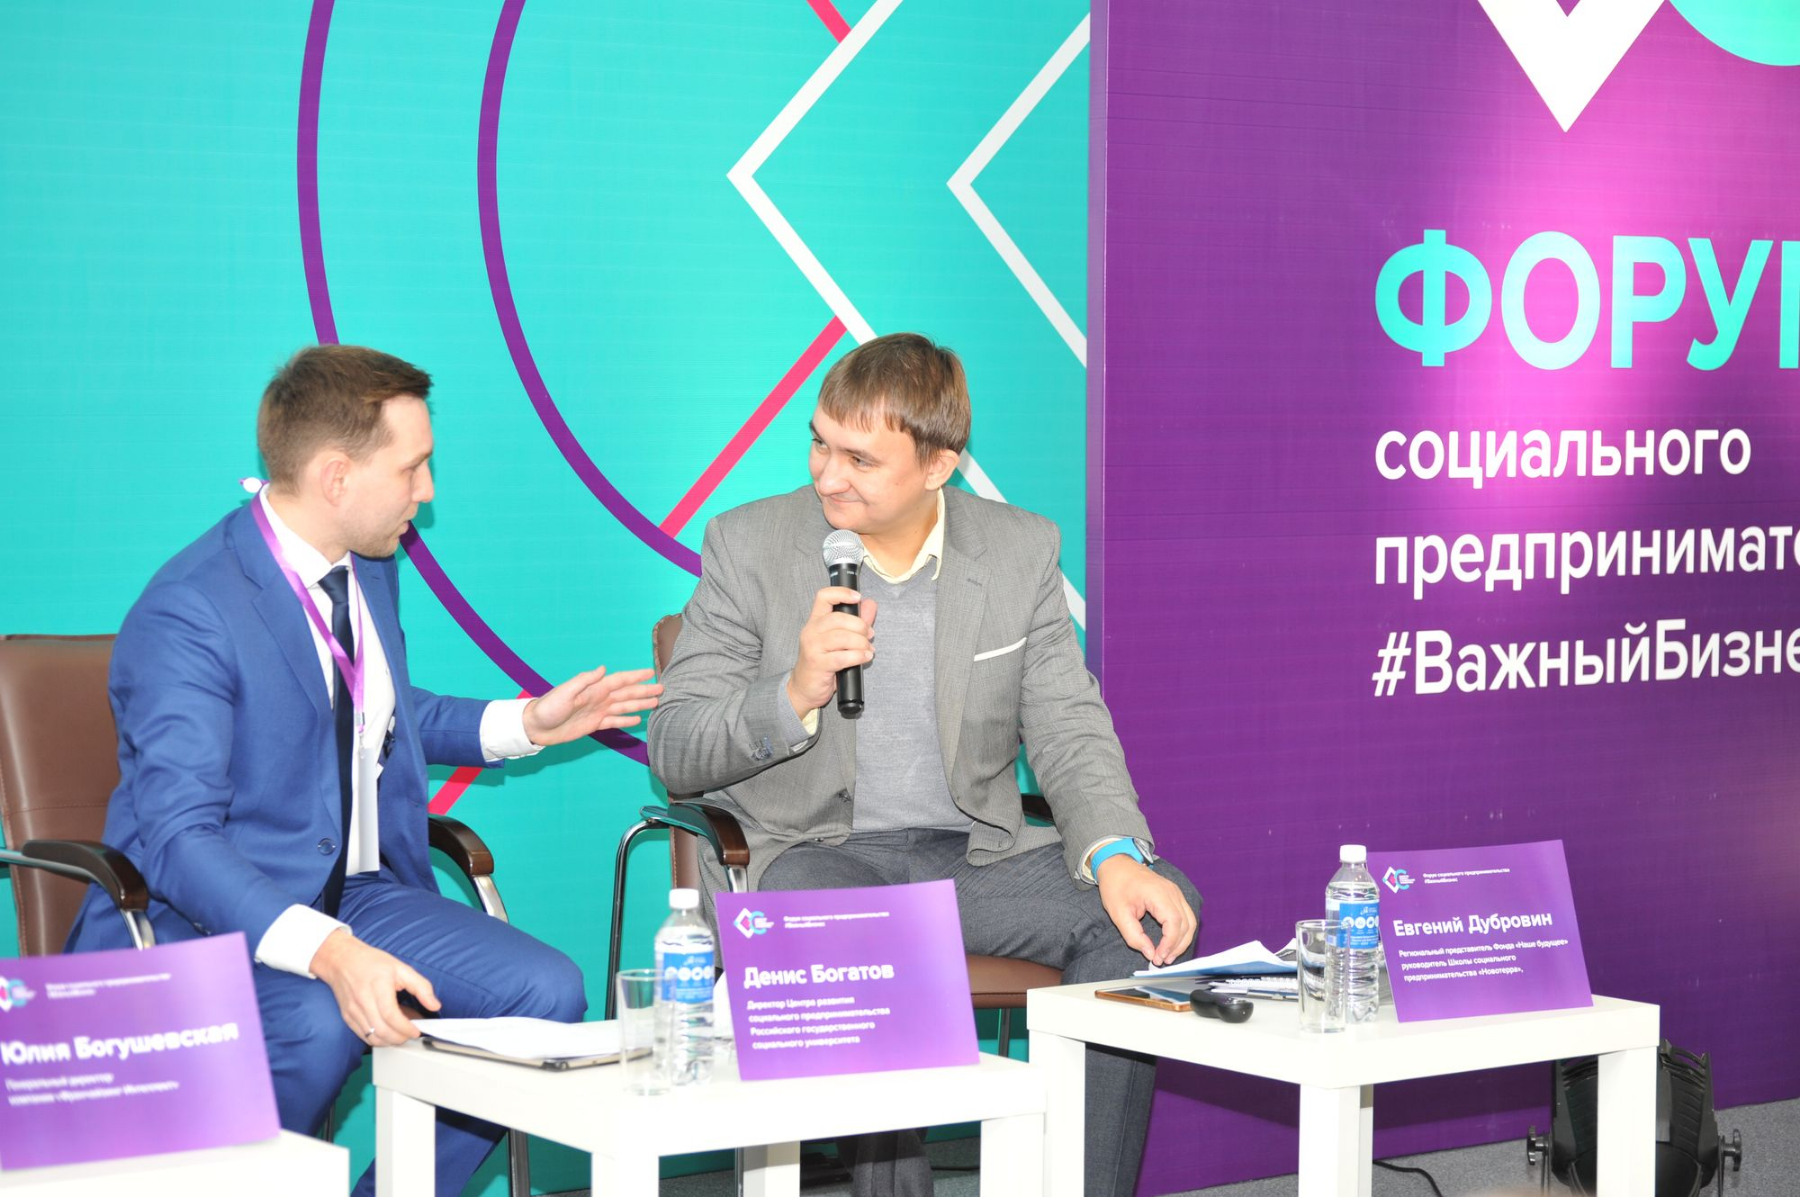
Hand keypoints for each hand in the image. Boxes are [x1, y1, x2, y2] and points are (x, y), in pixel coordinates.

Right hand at [310, 928, 440, 1046]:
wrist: (341, 960)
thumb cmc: (371, 962)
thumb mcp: (401, 968)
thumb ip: (421, 987)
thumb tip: (434, 1005)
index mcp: (378, 987)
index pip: (391, 1015)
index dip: (405, 1027)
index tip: (416, 1030)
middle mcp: (363, 1001)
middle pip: (381, 1030)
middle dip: (400, 1037)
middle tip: (410, 1034)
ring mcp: (353, 1011)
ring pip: (372, 1037)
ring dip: (389, 1041)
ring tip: (400, 1034)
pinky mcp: (347, 1017)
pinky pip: (363, 1035)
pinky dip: (377, 1039)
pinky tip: (387, 1032)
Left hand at [523, 667, 662, 745]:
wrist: (537, 727)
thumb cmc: (548, 707)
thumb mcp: (565, 692)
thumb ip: (584, 680)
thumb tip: (603, 669)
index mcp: (595, 688)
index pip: (620, 680)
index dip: (635, 676)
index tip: (651, 672)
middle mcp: (600, 698)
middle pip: (627, 693)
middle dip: (644, 690)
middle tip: (662, 688)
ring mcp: (598, 711)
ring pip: (625, 706)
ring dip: (640, 704)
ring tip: (656, 702)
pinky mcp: (595, 725)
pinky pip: (615, 721)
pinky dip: (627, 719)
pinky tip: (638, 719)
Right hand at [786, 587, 877, 716]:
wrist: (805, 688)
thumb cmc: (823, 662)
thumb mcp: (838, 640)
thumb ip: (855, 621)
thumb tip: (870, 604)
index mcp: (815, 621)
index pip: (823, 597)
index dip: (841, 593)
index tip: (857, 597)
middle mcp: (811, 631)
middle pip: (838, 618)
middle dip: (860, 625)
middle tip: (869, 635)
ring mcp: (812, 647)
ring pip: (842, 637)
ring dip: (861, 643)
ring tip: (868, 649)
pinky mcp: (818, 664)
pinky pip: (843, 657)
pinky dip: (858, 656)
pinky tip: (865, 657)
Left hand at [1096, 855, 1196, 966]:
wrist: (1116, 864)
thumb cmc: (1116, 885)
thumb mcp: (1118, 914)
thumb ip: (1134, 936)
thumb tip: (1149, 953)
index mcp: (1159, 894)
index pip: (1174, 922)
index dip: (1170, 943)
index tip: (1159, 957)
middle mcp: (1172, 892)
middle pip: (1186, 924)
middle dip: (1177, 946)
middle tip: (1162, 960)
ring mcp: (1175, 892)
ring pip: (1190, 921)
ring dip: (1182, 940)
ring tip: (1168, 955)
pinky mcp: (1174, 895)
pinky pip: (1185, 915)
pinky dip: (1181, 931)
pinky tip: (1171, 942)